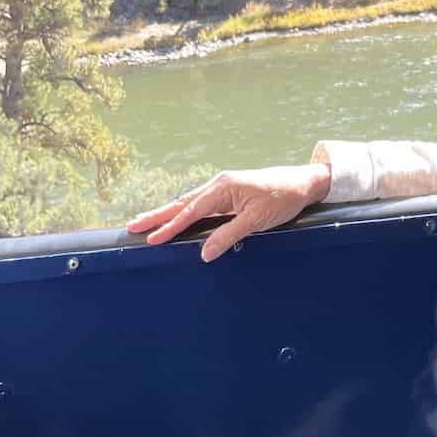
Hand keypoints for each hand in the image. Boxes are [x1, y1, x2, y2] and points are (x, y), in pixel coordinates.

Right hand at [126, 162, 332, 261]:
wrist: (304, 183)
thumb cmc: (283, 198)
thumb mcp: (257, 220)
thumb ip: (229, 235)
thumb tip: (204, 253)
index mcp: (223, 187)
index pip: (190, 211)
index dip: (170, 227)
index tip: (150, 239)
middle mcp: (219, 184)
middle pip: (183, 203)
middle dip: (158, 215)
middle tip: (133, 226)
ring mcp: (223, 187)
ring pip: (189, 203)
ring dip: (168, 213)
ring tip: (146, 222)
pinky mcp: (229, 192)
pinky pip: (201, 204)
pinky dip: (184, 212)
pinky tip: (177, 218)